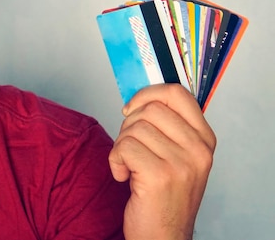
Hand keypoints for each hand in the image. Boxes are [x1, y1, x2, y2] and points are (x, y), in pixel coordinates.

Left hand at [108, 84, 215, 239]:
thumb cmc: (163, 195)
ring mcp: (181, 163)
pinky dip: (115, 161)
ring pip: (133, 128)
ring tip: (130, 166)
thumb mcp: (177, 156)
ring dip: (121, 146)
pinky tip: (125, 177)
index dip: (148, 94)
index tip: (132, 108)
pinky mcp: (159, 176)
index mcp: (204, 140)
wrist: (163, 236)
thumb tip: (140, 97)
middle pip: (150, 108)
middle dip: (129, 125)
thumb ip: (167, 127)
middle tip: (130, 148)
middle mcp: (198, 150)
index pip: (177, 93)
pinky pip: (123, 147)